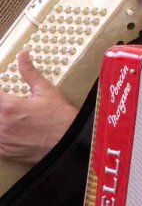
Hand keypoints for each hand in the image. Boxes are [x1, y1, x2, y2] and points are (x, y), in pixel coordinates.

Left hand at [0, 49, 78, 163]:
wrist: (68, 141)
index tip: (2, 91)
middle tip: (8, 103)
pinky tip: (6, 128)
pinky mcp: (4, 152)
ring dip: (0, 117)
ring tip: (7, 113)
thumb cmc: (60, 116)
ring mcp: (2, 139)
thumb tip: (23, 55)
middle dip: (1, 103)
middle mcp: (2, 123)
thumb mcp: (46, 90)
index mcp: (9, 106)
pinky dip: (0, 133)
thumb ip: (29, 72)